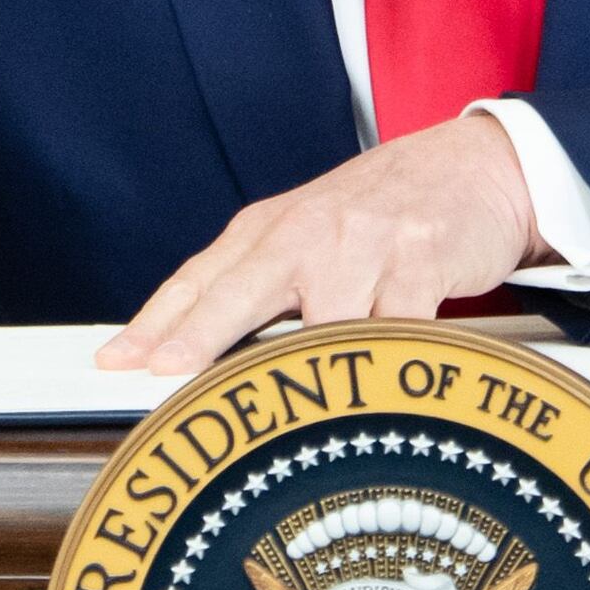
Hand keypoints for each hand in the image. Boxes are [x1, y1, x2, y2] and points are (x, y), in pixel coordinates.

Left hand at [100, 118, 539, 374]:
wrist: (473, 166)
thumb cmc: (383, 212)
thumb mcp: (308, 234)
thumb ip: (258, 285)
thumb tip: (193, 354)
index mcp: (270, 230)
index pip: (198, 278)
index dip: (154, 321)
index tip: (116, 362)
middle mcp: (308, 233)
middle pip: (240, 291)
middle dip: (199, 335)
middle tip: (164, 374)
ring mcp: (364, 246)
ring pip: (320, 322)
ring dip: (303, 372)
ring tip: (282, 423)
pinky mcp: (420, 261)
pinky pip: (396, 326)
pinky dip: (382, 362)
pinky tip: (369, 390)